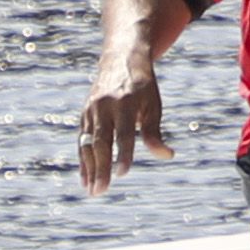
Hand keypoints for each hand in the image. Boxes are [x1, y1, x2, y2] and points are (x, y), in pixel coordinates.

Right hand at [75, 59, 168, 195]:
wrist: (120, 59)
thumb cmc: (143, 86)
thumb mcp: (153, 104)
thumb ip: (155, 132)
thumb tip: (167, 155)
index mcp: (126, 102)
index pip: (124, 133)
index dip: (123, 154)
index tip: (123, 174)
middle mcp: (105, 106)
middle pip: (101, 142)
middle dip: (101, 168)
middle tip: (101, 191)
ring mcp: (91, 110)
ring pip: (87, 143)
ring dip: (89, 168)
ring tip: (93, 190)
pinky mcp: (84, 114)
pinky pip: (81, 140)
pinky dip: (83, 160)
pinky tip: (86, 178)